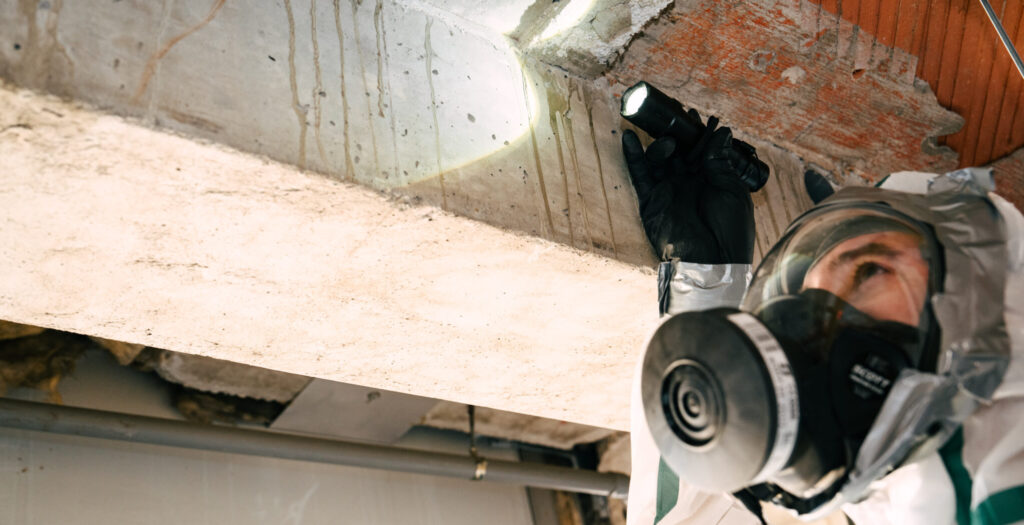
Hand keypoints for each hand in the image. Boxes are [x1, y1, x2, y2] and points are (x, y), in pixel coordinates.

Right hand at [622, 122, 756, 263]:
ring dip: (660, 145)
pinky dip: (632, 156)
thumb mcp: (731, 189)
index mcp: (710, 179)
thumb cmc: (730, 229)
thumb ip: (721, 161)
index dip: (697, 133)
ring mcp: (668, 191)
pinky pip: (639, 175)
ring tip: (668, 141)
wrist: (712, 261)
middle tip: (673, 116)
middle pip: (677, 151)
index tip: (694, 116)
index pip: (700, 150)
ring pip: (659, 160)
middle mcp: (687, 183)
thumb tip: (722, 133)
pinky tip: (628, 138)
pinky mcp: (651, 202)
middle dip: (675, 133)